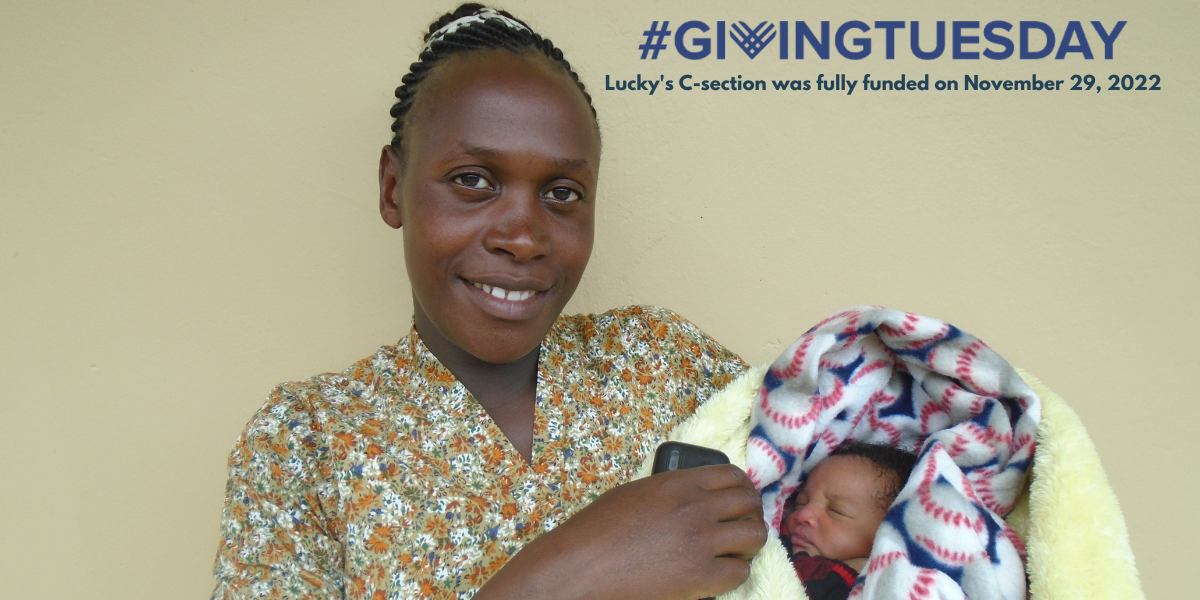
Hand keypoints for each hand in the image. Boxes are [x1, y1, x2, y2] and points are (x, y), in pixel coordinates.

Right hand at [476, 464, 766, 599]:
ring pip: (755, 536)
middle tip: (741, 525)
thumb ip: (671, 491)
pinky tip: (718, 573)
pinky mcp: (701, 577)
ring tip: (735, 550)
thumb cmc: (596, 531)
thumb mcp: (634, 494)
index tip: (741, 499)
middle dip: (751, 514)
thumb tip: (694, 497)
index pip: (733, 476)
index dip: (742, 488)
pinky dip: (734, 573)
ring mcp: (702, 542)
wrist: (580, 568)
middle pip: (751, 503)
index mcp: (678, 483)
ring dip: (748, 543)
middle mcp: (696, 508)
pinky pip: (740, 572)